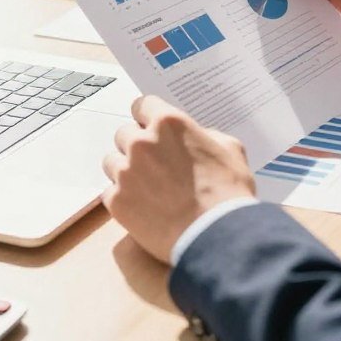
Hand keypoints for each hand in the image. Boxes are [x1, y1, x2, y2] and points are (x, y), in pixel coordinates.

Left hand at [102, 95, 254, 263]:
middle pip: (124, 134)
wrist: (216, 236)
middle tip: (153, 164)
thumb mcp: (230, 149)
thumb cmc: (228, 192)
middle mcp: (142, 142)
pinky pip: (110, 192)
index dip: (146, 117)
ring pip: (112, 161)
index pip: (142, 105)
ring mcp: (126, 171)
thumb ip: (206, 135)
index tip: (149, 127)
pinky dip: (123, 199)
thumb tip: (195, 136)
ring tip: (145, 188)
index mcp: (168, 123)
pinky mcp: (117, 201)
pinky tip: (141, 208)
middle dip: (135, 145)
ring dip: (125, 170)